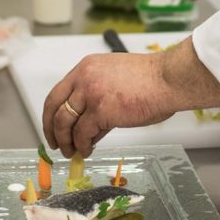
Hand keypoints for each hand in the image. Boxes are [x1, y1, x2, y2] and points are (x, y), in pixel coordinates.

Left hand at [42, 51, 174, 157]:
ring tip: (72, 152)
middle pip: (55, 108)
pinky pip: (83, 134)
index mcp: (87, 67)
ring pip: (65, 123)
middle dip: (52, 130)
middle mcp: (84, 77)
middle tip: (56, 144)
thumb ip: (99, 95)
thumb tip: (90, 125)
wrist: (167, 79)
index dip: (51, 113)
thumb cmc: (151, 79)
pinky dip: (83, 146)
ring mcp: (91, 94)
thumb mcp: (116, 78)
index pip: (58, 92)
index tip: (52, 127)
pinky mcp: (101, 111)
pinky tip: (88, 150)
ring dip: (66, 142)